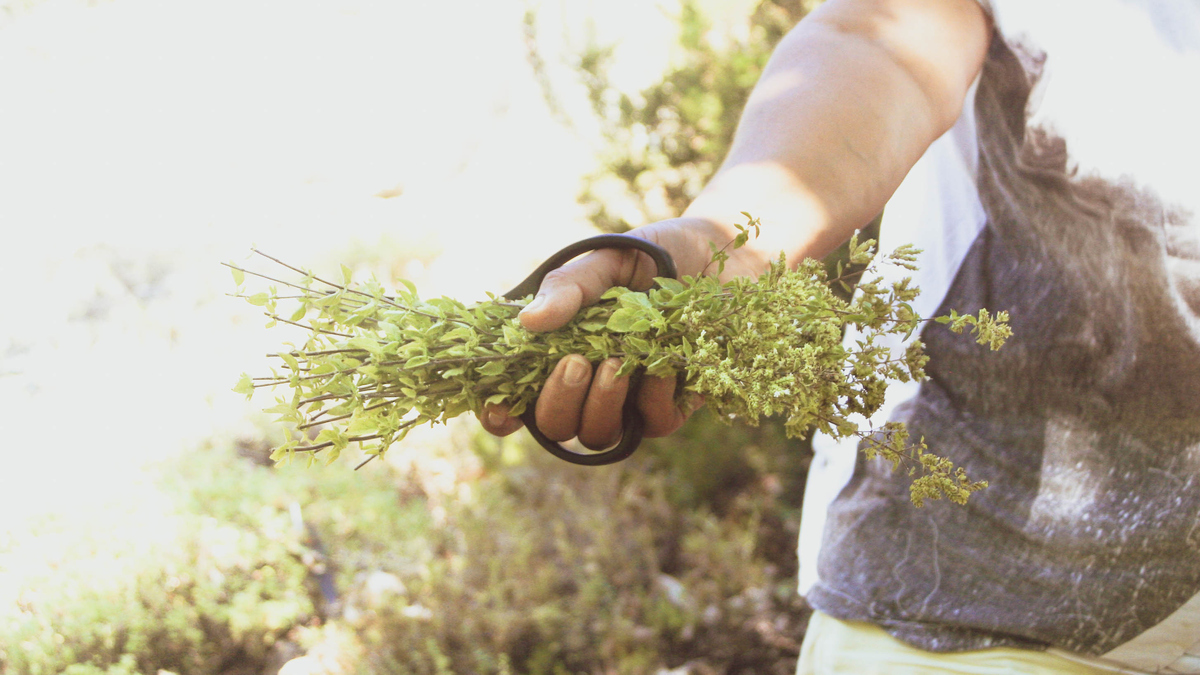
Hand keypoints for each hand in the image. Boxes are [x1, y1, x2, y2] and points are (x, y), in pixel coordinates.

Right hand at [477, 218, 730, 447]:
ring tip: (616, 362)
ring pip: (597, 434)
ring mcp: (631, 398)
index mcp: (561, 348)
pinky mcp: (676, 404)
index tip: (500, 409)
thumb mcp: (606, 260)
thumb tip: (528, 323)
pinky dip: (652, 398)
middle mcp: (591, 381)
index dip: (500, 412)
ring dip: (600, 405)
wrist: (730, 252)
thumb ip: (568, 288)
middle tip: (577, 363)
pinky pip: (652, 424)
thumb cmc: (660, 254)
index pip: (518, 397)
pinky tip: (664, 363)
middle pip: (554, 425)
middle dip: (557, 403)